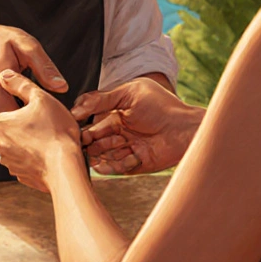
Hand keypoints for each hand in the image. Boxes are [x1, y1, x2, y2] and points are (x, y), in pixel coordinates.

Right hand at [0, 22, 67, 136]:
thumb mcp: (24, 45)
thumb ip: (43, 67)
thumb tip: (62, 87)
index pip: (23, 115)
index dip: (43, 121)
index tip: (57, 119)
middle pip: (15, 130)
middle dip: (35, 131)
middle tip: (52, 126)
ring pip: (5, 135)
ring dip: (22, 135)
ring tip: (40, 126)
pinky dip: (12, 133)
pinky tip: (26, 124)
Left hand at [0, 69, 80, 192]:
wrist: (65, 168)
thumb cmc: (56, 132)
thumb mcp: (41, 98)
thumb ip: (20, 84)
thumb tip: (5, 75)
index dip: (13, 113)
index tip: (29, 114)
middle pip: (5, 132)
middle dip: (19, 129)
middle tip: (41, 126)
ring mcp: (8, 162)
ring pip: (13, 148)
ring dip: (25, 144)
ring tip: (46, 140)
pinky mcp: (20, 176)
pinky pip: (23, 163)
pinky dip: (32, 159)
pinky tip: (47, 154)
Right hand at [71, 78, 204, 174]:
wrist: (186, 128)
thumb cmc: (161, 106)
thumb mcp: (128, 94)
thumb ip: (101, 99)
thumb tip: (75, 109)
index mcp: (117, 115)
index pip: (93, 121)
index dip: (83, 124)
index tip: (74, 125)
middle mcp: (120, 133)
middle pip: (95, 140)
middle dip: (88, 141)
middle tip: (82, 142)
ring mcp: (127, 149)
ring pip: (104, 155)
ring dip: (98, 154)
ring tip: (93, 154)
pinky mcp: (135, 164)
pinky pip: (118, 167)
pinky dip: (114, 165)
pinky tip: (113, 162)